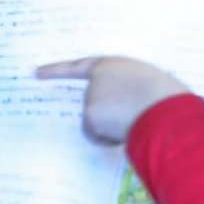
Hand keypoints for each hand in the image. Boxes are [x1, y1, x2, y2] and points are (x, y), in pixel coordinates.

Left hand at [35, 56, 189, 144]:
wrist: (166, 106)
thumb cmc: (166, 96)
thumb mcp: (147, 82)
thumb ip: (127, 89)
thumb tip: (122, 112)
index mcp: (113, 64)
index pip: (78, 66)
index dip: (57, 70)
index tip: (36, 72)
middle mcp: (97, 78)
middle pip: (94, 104)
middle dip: (107, 117)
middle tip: (133, 119)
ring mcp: (91, 96)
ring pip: (97, 123)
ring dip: (113, 128)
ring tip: (137, 121)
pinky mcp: (90, 115)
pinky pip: (97, 136)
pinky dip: (109, 140)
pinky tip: (126, 131)